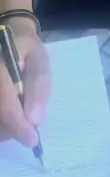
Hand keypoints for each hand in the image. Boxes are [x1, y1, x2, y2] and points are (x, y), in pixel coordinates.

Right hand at [0, 18, 50, 146]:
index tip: (33, 140)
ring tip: (19, 119)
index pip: (6, 106)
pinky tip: (9, 117)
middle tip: (28, 129)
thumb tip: (35, 119)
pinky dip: (1, 123)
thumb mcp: (38, 58)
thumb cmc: (25, 48)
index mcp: (0, 69)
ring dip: (4, 129)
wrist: (6, 36)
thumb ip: (38, 84)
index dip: (19, 127)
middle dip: (11, 130)